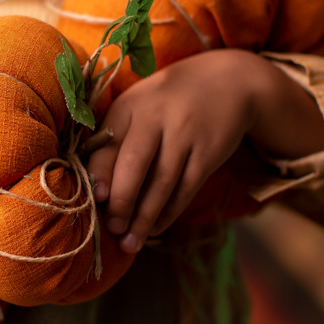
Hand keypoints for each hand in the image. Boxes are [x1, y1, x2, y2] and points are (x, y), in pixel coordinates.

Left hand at [87, 49, 323, 252]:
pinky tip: (155, 228)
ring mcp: (185, 135)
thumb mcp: (139, 106)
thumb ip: (115, 137)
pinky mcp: (208, 153)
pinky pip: (186, 188)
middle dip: (122, 201)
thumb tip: (95, 190)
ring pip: (162, 183)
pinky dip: (169, 212)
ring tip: (130, 242)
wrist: (228, 81)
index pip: (109, 142)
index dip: (100, 173)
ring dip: (145, 217)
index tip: (95, 199)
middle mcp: (156, 117)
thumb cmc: (166, 103)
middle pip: (135, 164)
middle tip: (112, 229)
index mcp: (130, 105)